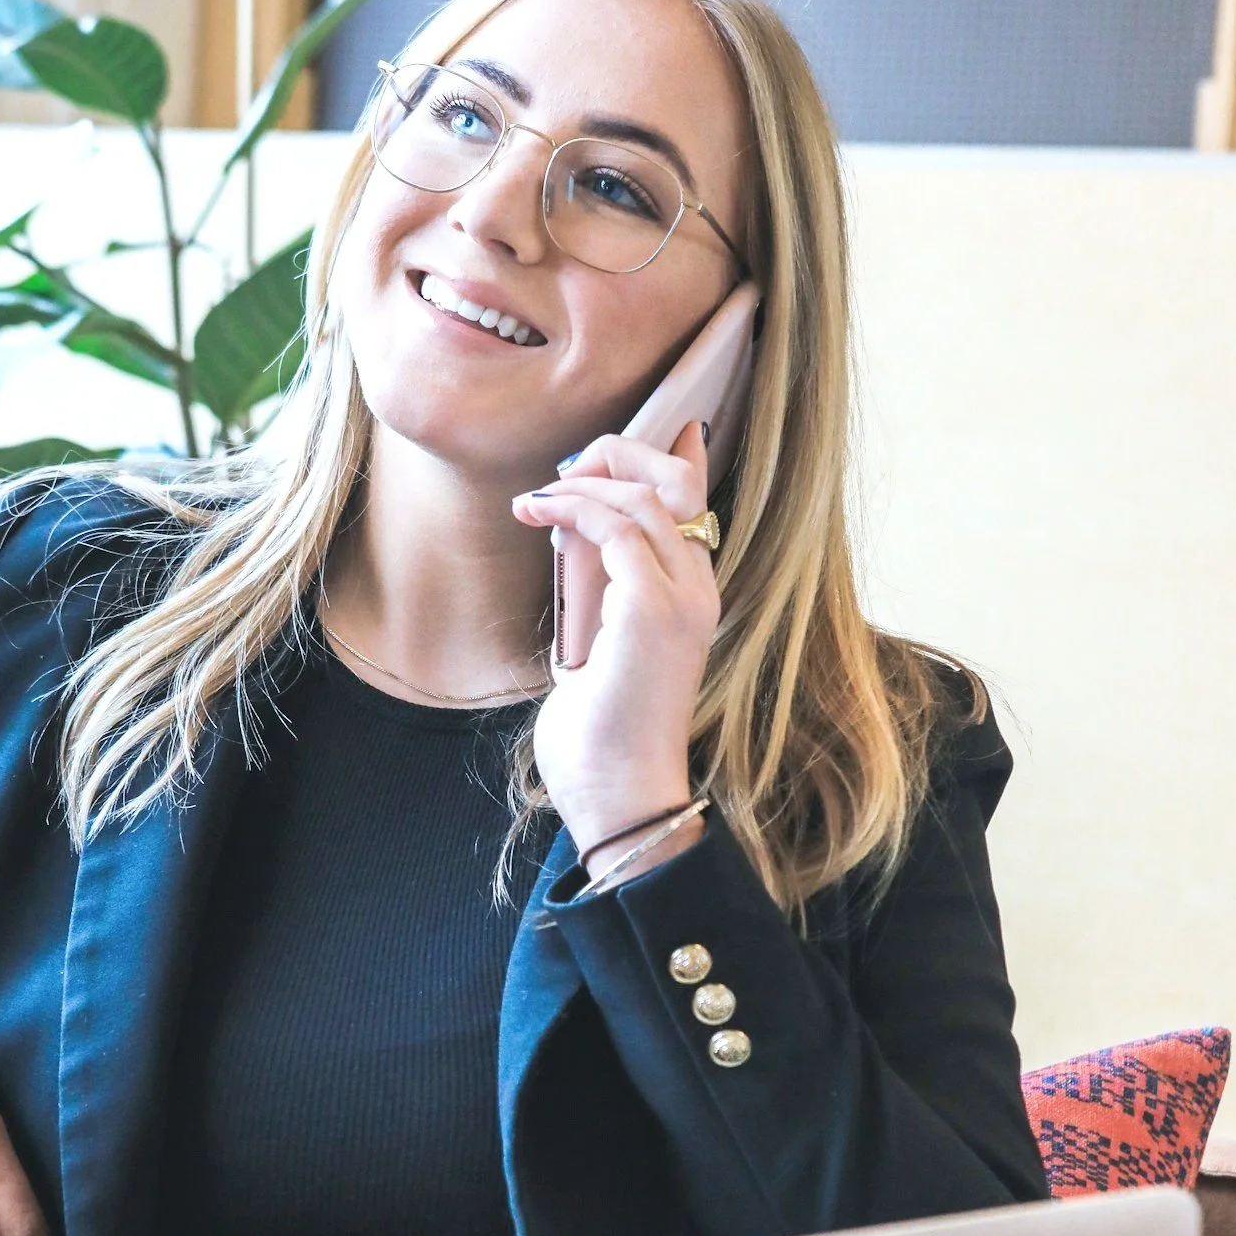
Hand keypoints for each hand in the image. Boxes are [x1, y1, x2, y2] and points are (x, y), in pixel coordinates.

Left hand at [513, 419, 715, 866]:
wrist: (618, 792)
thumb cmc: (603, 735)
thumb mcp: (598, 645)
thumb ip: (598, 591)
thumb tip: (573, 540)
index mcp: (693, 597)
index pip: (693, 501)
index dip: (663, 455)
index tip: (607, 443)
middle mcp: (699, 589)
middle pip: (671, 481)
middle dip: (612, 457)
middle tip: (557, 476)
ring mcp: (682, 598)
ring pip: (643, 494)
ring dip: (582, 482)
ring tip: (537, 499)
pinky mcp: (652, 609)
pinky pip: (616, 525)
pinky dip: (573, 508)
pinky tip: (537, 514)